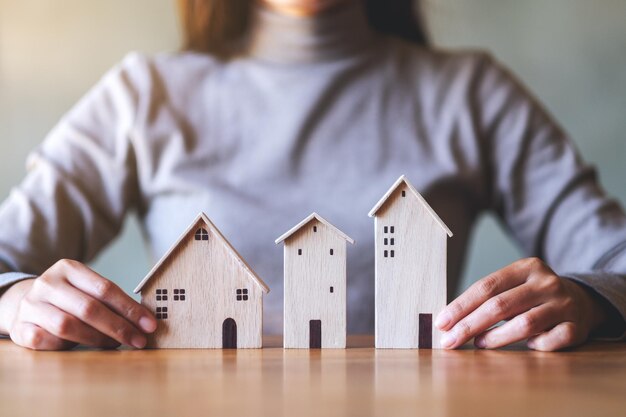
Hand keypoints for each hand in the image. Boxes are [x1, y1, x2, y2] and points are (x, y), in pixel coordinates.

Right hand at [0, 259, 156, 349]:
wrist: (24, 304)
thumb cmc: (69, 299)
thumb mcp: (87, 290)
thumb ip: (110, 301)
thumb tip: (145, 321)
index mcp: (69, 268)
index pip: (105, 288)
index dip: (130, 309)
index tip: (150, 325)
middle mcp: (47, 283)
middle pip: (89, 308)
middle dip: (119, 327)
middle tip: (139, 340)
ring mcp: (30, 305)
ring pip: (67, 325)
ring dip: (97, 339)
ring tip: (115, 345)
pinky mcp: (19, 328)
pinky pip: (45, 341)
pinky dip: (66, 346)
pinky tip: (80, 348)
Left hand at [435, 258, 607, 350]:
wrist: (581, 300)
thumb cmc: (532, 296)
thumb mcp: (513, 286)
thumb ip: (487, 298)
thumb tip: (447, 320)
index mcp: (526, 267)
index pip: (486, 286)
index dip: (461, 306)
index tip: (442, 323)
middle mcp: (546, 283)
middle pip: (500, 306)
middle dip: (469, 325)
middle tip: (450, 341)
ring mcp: (564, 304)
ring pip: (524, 324)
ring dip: (496, 338)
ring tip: (479, 344)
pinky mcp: (576, 327)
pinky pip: (550, 342)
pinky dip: (534, 346)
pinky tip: (526, 346)